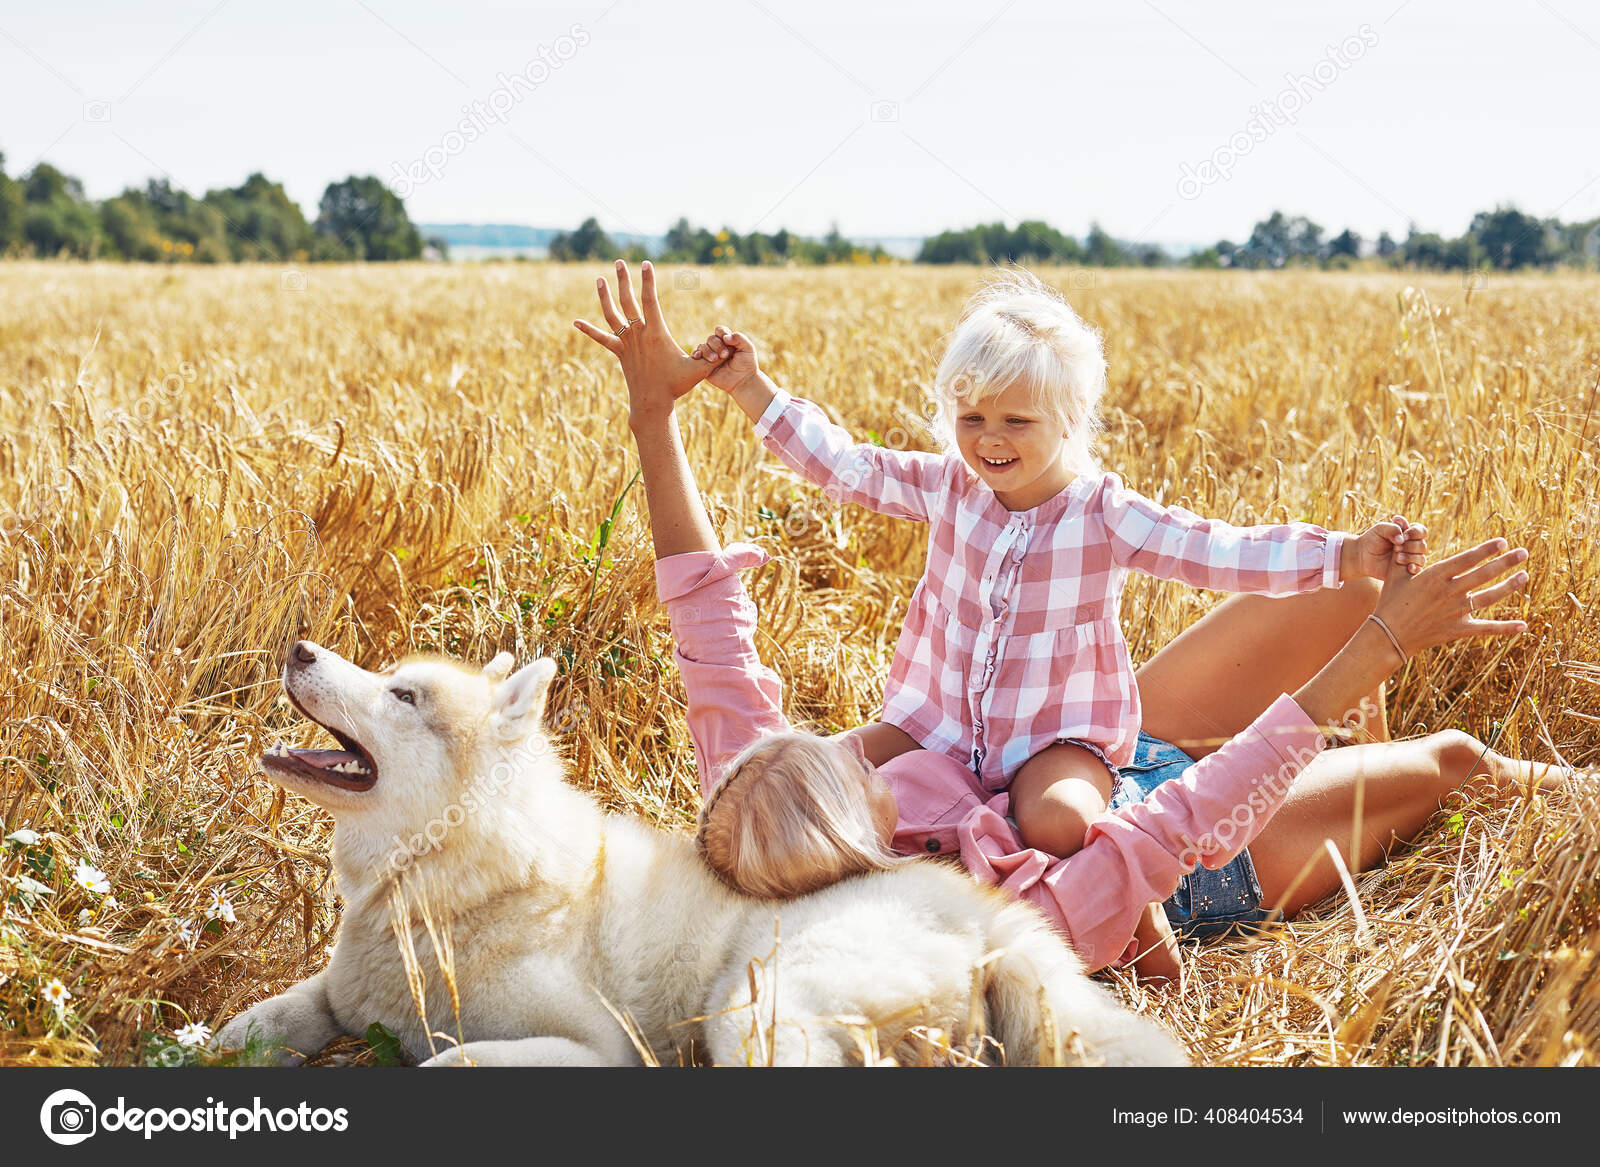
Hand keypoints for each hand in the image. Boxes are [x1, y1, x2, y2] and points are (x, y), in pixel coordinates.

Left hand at [573, 260, 706, 425]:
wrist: (652, 403)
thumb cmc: (676, 386)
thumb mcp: (698, 370)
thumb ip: (711, 357)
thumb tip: (725, 348)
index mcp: (655, 333)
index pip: (649, 300)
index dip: (648, 281)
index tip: (646, 264)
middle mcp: (638, 334)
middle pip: (627, 300)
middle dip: (623, 279)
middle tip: (619, 262)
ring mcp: (626, 343)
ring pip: (612, 314)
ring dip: (604, 296)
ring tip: (599, 279)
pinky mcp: (619, 352)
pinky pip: (602, 338)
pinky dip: (588, 330)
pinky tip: (575, 322)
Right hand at [691, 326, 761, 395]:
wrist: (743, 381)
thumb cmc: (747, 364)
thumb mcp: (748, 349)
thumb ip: (740, 339)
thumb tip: (725, 337)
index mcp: (727, 340)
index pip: (720, 331)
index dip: (721, 332)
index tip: (726, 339)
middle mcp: (717, 347)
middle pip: (711, 338)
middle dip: (717, 345)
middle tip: (725, 355)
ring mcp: (710, 355)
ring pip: (702, 346)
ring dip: (708, 351)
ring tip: (715, 359)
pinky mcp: (704, 365)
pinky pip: (696, 356)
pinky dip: (696, 354)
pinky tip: (698, 356)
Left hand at [1344, 514, 1427, 579]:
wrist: (1362, 556)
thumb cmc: (1372, 540)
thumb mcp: (1380, 529)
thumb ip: (1392, 528)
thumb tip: (1402, 539)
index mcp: (1408, 534)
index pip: (1421, 531)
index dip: (1415, 533)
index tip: (1403, 535)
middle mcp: (1412, 546)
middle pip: (1422, 545)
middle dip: (1410, 546)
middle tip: (1396, 548)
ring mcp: (1410, 559)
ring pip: (1421, 558)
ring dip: (1410, 557)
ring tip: (1396, 558)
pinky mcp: (1406, 570)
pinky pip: (1418, 570)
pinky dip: (1416, 568)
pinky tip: (1409, 567)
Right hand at [1370, 537, 1529, 658]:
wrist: (1388, 634)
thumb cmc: (1391, 601)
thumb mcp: (1395, 574)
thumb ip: (1405, 555)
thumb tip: (1406, 534)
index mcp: (1435, 576)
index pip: (1467, 559)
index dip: (1486, 550)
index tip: (1503, 541)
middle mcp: (1449, 592)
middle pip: (1483, 574)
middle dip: (1506, 562)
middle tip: (1524, 552)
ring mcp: (1455, 611)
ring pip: (1489, 597)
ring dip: (1509, 586)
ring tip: (1525, 575)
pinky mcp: (1458, 629)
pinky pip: (1486, 628)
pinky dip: (1505, 628)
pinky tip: (1523, 625)